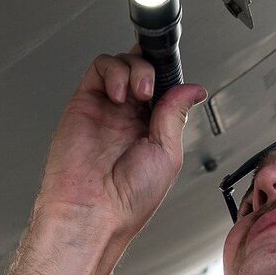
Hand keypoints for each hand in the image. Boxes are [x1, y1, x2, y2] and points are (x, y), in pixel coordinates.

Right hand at [33, 52, 205, 242]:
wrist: (93, 211)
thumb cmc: (127, 199)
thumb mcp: (168, 154)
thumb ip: (175, 115)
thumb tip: (192, 89)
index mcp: (150, 129)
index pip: (162, 87)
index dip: (169, 76)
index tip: (176, 80)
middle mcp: (126, 116)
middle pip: (142, 69)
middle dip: (153, 69)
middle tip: (153, 90)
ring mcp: (105, 108)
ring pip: (122, 63)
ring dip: (136, 69)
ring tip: (139, 92)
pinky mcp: (83, 103)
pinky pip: (99, 69)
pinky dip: (113, 71)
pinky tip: (119, 93)